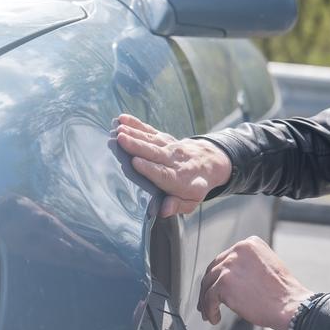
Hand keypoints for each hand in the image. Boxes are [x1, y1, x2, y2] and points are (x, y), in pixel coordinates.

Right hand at [114, 114, 231, 216]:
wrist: (210, 162)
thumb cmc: (194, 186)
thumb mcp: (191, 200)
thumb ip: (177, 205)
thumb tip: (163, 210)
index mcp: (179, 179)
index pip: (164, 174)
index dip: (150, 169)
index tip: (135, 163)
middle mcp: (174, 161)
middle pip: (155, 153)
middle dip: (138, 146)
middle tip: (122, 139)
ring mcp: (169, 147)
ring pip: (151, 140)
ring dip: (134, 133)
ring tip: (119, 129)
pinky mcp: (164, 138)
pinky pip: (150, 130)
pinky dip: (136, 124)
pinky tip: (122, 118)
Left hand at [198, 236, 313, 329]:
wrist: (289, 305)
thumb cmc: (282, 292)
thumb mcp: (267, 265)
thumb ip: (248, 264)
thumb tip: (229, 275)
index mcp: (251, 243)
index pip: (226, 257)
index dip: (220, 273)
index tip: (218, 285)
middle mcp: (238, 250)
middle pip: (213, 268)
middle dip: (210, 286)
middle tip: (208, 301)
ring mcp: (230, 265)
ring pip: (208, 283)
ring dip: (206, 300)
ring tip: (209, 313)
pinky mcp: (223, 283)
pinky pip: (208, 298)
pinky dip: (209, 309)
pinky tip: (215, 318)